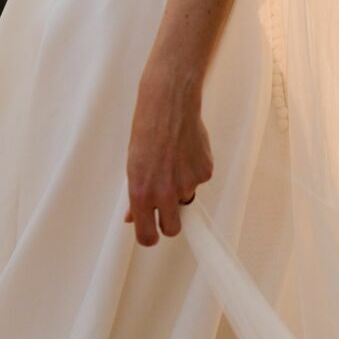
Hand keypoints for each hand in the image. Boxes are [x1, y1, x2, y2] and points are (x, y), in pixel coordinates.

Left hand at [125, 63, 212, 246]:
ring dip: (181, 188)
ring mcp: (188, 184)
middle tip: (164, 203)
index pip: (147, 236)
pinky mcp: (205, 172)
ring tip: (173, 159)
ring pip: (186, 200)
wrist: (170, 102)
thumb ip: (136, 194)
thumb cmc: (146, 128)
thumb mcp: (133, 163)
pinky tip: (185, 150)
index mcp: (141, 193)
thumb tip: (133, 216)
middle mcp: (165, 193)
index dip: (149, 236)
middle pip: (172, 229)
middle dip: (169, 221)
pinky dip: (193, 171)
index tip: (150, 231)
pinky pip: (199, 181)